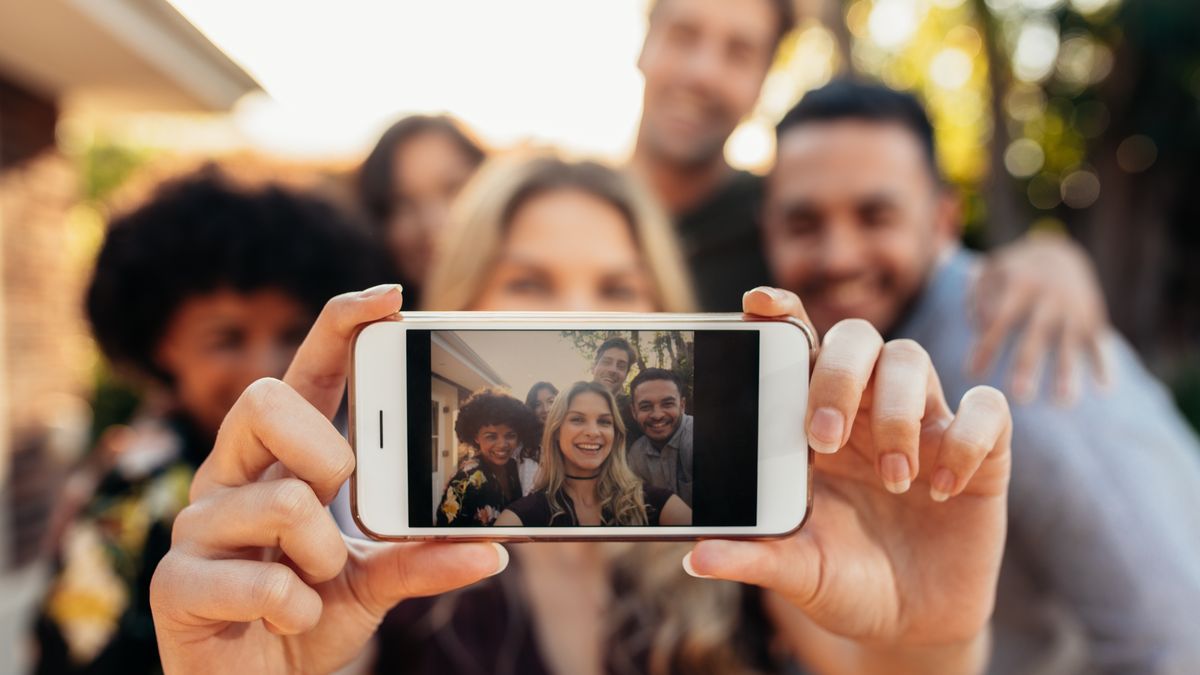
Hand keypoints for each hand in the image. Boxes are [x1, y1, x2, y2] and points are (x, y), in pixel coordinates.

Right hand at [150, 285, 506, 674]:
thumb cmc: (310, 614)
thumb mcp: (377, 581)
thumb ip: (422, 555)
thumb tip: (491, 547)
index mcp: (281, 458)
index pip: (305, 371)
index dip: (339, 325)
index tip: (388, 297)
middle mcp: (233, 475)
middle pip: (264, 399)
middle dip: (325, 448)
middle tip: (341, 496)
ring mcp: (197, 526)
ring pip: (277, 498)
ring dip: (324, 556)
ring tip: (320, 583)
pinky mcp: (175, 583)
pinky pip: (253, 579)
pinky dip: (293, 607)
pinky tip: (289, 618)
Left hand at [684, 287, 1010, 671]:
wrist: (911, 626)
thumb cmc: (845, 582)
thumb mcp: (796, 572)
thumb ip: (753, 556)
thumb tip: (695, 559)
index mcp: (815, 422)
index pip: (801, 344)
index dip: (783, 313)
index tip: (758, 304)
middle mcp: (869, 410)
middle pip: (857, 337)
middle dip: (838, 375)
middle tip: (823, 438)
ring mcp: (926, 425)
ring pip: (912, 359)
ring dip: (898, 413)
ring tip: (893, 479)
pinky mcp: (982, 452)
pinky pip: (988, 409)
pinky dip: (966, 439)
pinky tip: (942, 488)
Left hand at [969, 231, 1110, 404]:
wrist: (1059, 253)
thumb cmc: (1013, 271)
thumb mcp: (991, 271)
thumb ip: (976, 294)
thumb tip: (978, 324)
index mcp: (1019, 285)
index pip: (999, 320)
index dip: (987, 346)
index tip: (972, 374)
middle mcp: (1048, 298)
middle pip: (1036, 335)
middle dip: (1028, 365)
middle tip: (1019, 396)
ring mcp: (1073, 309)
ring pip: (1069, 344)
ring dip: (1067, 372)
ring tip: (1063, 401)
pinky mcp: (1092, 317)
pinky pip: (1098, 342)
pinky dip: (1103, 363)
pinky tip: (1103, 388)